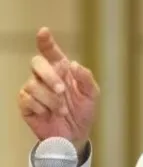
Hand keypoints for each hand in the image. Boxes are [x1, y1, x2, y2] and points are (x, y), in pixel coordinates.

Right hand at [18, 27, 99, 156]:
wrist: (76, 135)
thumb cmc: (83, 112)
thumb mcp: (91, 95)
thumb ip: (86, 78)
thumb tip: (73, 65)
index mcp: (61, 70)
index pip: (50, 52)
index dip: (45, 41)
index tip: (44, 32)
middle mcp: (45, 77)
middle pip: (37, 63)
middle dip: (50, 76)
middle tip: (62, 90)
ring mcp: (34, 90)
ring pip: (33, 84)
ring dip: (50, 98)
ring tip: (63, 110)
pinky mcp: (27, 105)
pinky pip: (27, 99)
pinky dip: (41, 107)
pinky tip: (49, 114)